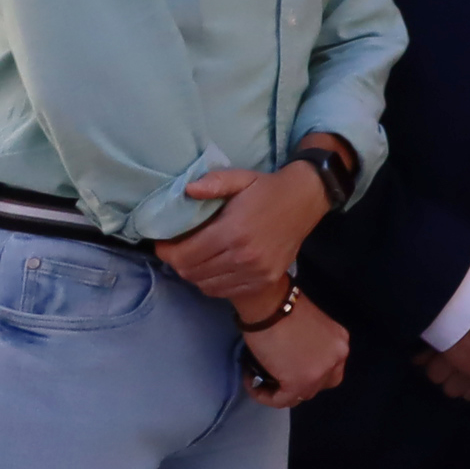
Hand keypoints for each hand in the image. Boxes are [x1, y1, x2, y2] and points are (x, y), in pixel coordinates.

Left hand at [164, 160, 332, 308]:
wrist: (306, 200)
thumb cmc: (268, 189)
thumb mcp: (241, 178)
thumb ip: (213, 183)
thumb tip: (186, 190)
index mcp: (234, 231)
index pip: (185, 254)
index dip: (166, 251)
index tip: (163, 243)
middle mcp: (243, 256)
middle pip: (191, 272)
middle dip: (177, 261)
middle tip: (176, 250)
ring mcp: (255, 272)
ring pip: (205, 284)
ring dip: (193, 273)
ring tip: (194, 258)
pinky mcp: (264, 280)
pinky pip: (223, 290)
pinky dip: (210, 282)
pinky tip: (212, 268)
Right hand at [240, 294, 348, 406]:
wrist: (271, 304)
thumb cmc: (282, 308)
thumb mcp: (308, 329)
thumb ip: (310, 347)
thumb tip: (293, 361)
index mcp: (339, 343)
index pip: (328, 370)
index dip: (306, 373)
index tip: (284, 369)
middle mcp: (338, 358)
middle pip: (318, 385)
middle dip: (295, 385)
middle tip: (273, 376)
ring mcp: (322, 372)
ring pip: (300, 395)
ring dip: (278, 391)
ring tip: (259, 379)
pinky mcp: (301, 382)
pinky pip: (282, 400)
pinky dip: (264, 396)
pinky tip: (252, 382)